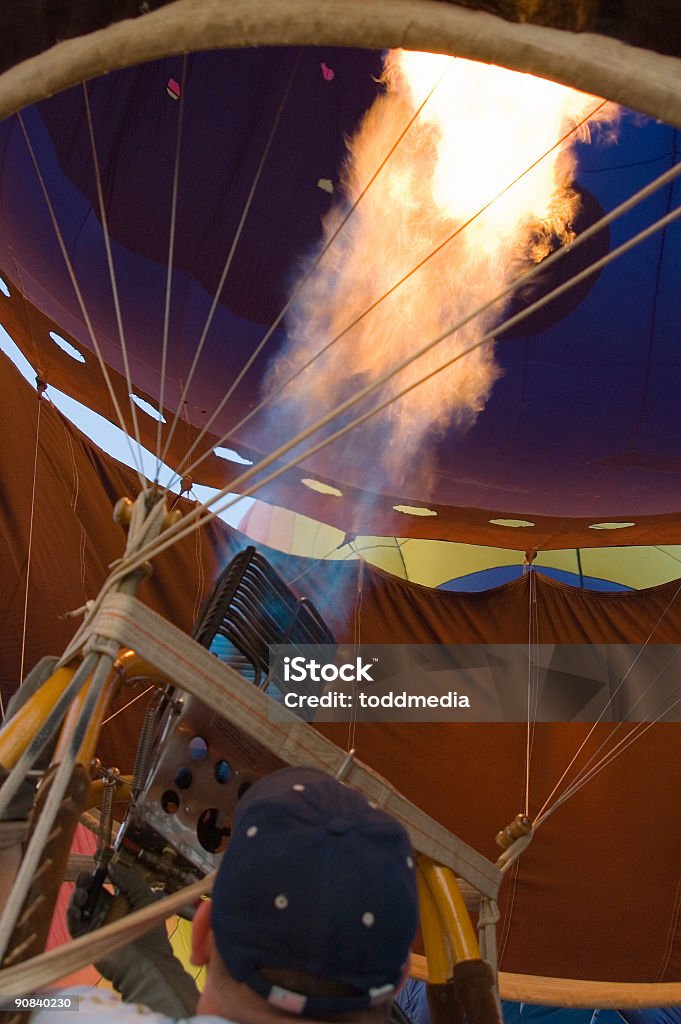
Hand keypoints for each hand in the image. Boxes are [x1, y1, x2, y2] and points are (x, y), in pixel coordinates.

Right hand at [67, 861, 199, 1016]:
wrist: (145, 963)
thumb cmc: (149, 929)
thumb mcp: (144, 897)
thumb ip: (129, 879)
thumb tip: (111, 865)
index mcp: (125, 902)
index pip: (108, 884)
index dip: (101, 873)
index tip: (97, 861)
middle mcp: (110, 912)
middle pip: (93, 893)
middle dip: (87, 883)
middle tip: (85, 875)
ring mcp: (98, 926)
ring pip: (82, 907)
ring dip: (78, 896)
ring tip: (81, 891)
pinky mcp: (88, 940)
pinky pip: (76, 925)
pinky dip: (72, 914)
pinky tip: (75, 906)